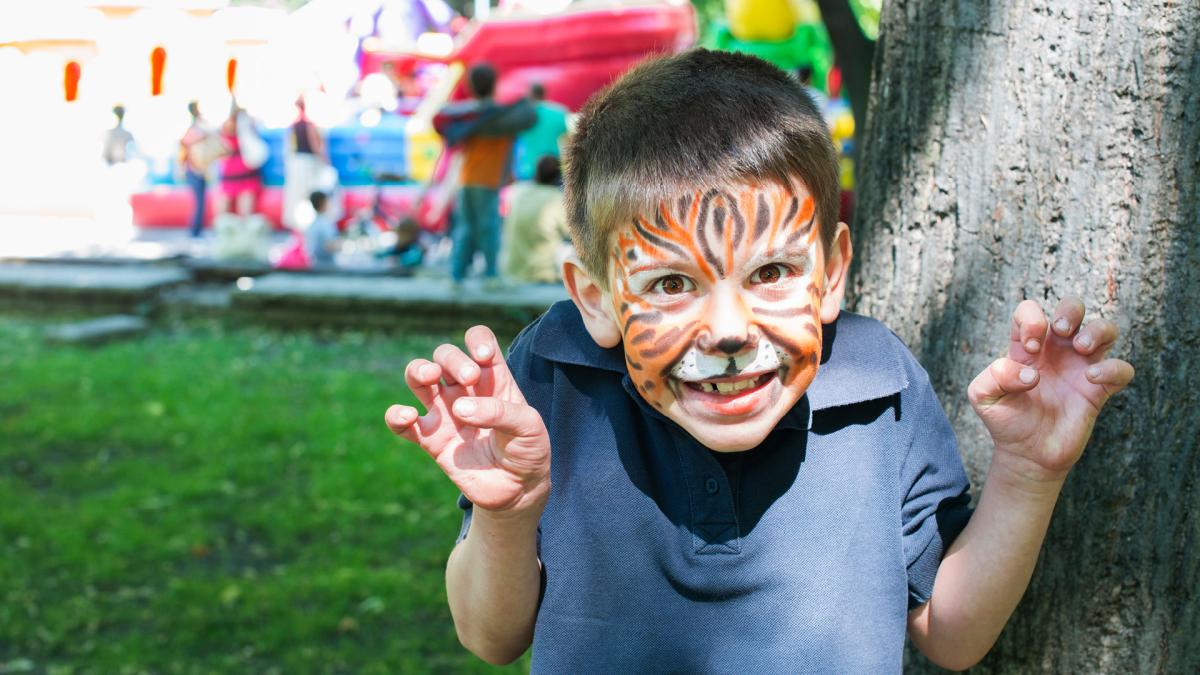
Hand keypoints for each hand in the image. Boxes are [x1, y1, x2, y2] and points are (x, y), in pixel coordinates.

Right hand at [385, 326, 550, 515]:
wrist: (518, 489)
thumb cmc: (528, 450)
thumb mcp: (529, 427)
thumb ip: (500, 412)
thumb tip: (458, 409)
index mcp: (493, 378)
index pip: (478, 340)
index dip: (476, 340)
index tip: (483, 357)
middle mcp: (465, 390)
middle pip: (445, 355)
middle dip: (452, 358)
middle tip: (470, 379)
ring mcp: (445, 412)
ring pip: (418, 377)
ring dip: (418, 370)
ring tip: (430, 377)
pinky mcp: (430, 439)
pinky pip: (402, 423)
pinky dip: (396, 416)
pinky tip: (407, 416)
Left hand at [968, 298, 1134, 481]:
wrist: (1027, 453)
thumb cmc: (1005, 420)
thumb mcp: (983, 396)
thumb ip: (995, 375)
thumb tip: (1031, 372)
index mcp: (1027, 346)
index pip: (1030, 310)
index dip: (1032, 319)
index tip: (1029, 348)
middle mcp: (1056, 351)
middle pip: (1074, 307)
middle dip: (1071, 308)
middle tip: (1061, 331)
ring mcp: (1080, 367)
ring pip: (1105, 329)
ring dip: (1097, 330)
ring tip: (1080, 347)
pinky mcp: (1099, 390)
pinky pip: (1122, 369)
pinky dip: (1113, 368)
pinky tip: (1092, 378)